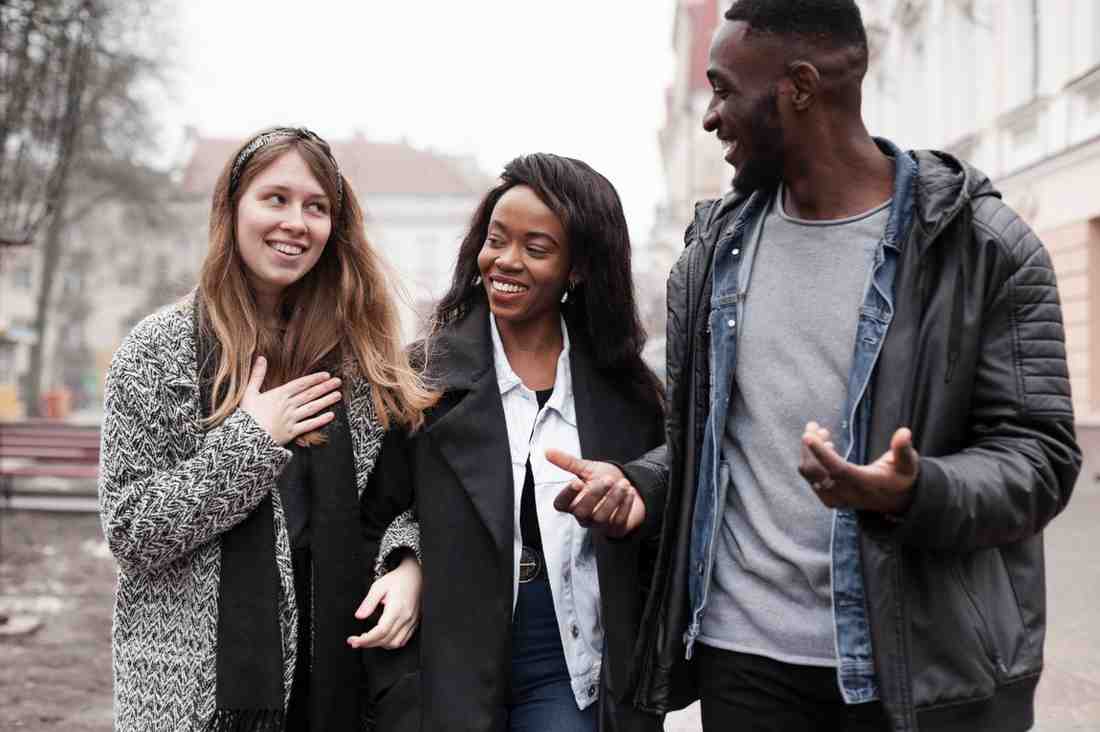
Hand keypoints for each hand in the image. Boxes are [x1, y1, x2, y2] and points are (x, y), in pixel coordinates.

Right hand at [239, 356, 341, 445]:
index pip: (301, 384)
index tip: (326, 375)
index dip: (315, 379)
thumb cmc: (246, 416)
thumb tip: (261, 358)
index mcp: (279, 394)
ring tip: (338, 395)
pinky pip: (309, 425)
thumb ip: (257, 375)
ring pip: (312, 408)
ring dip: (326, 401)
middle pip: (310, 394)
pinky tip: (331, 415)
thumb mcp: (249, 393)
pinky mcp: (292, 432)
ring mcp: (291, 419)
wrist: (245, 438)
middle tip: (338, 382)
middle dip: (325, 387)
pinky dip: (320, 420)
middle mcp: (288, 405)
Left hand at [347, 555, 421, 649]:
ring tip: (368, 639)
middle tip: (355, 642)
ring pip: (395, 643)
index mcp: (396, 608)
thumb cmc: (398, 579)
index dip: (365, 639)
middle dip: (368, 644)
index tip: (354, 641)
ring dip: (380, 645)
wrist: (415, 576)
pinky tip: (382, 638)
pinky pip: (403, 640)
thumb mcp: (379, 586)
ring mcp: (411, 622)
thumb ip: (368, 602)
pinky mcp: (414, 623)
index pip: (380, 631)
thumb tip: (359, 616)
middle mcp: (405, 617)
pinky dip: (391, 643)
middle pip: (386, 639)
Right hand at [547, 448, 645, 538]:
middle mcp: (582, 515)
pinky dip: (625, 505)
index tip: (577, 482)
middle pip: (581, 511)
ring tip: (624, 483)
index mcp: (572, 501)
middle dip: (595, 494)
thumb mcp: (587, 468)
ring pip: (600, 517)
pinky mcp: (615, 529)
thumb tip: (548, 452)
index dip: (567, 495)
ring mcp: (598, 525)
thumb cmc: (604, 478)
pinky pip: (618, 521)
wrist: (628, 486)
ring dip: (613, 499)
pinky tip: (630, 492)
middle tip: (608, 479)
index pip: (561, 504)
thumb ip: (568, 462)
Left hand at [799, 422, 918, 513]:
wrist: (894, 500)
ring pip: (809, 473)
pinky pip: (810, 478)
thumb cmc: (900, 477)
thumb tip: (904, 432)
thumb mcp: (907, 464)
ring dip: (808, 450)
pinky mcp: (828, 498)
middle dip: (810, 445)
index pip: (838, 469)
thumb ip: (904, 450)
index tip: (808, 436)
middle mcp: (847, 493)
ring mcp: (835, 498)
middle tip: (814, 425)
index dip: (821, 453)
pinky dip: (810, 460)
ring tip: (821, 431)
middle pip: (816, 470)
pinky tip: (824, 446)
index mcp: (865, 484)